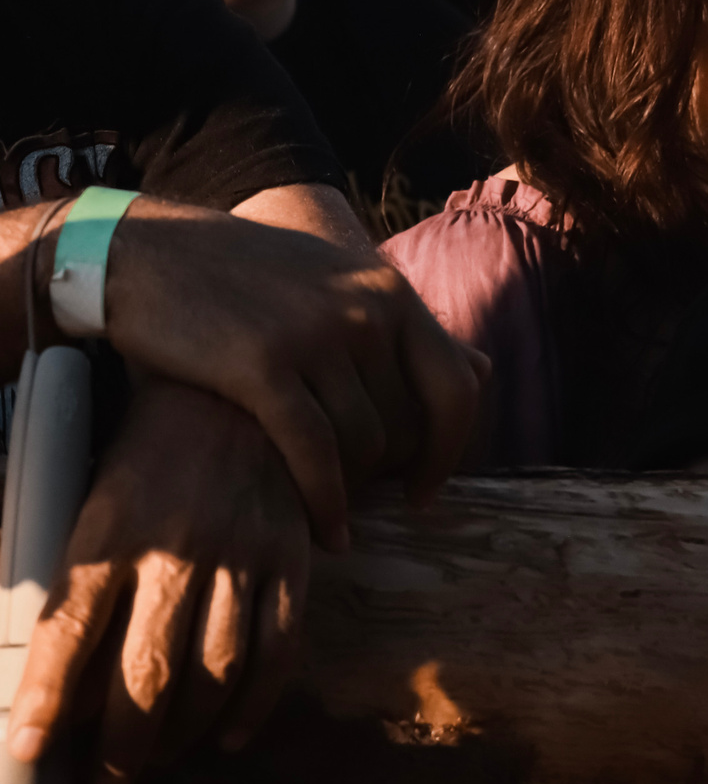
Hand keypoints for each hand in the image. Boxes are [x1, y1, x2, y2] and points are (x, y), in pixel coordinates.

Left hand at [7, 381, 310, 783]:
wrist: (236, 389)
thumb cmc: (150, 453)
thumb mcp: (93, 500)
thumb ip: (77, 579)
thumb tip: (57, 671)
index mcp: (110, 533)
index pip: (70, 633)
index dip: (47, 699)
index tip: (31, 751)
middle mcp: (174, 551)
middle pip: (146, 671)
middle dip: (121, 744)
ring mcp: (238, 557)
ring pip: (214, 671)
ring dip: (182, 734)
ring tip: (157, 762)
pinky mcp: (288, 558)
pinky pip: (278, 648)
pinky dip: (256, 704)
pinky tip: (231, 735)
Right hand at [88, 197, 484, 550]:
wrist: (145, 252)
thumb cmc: (243, 277)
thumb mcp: (338, 283)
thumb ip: (405, 329)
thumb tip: (486, 367)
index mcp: (391, 293)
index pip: (457, 386)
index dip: (452, 447)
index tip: (426, 487)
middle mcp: (366, 312)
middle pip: (408, 425)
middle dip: (388, 474)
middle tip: (360, 499)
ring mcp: (317, 336)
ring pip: (365, 444)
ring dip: (353, 489)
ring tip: (331, 507)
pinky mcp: (263, 366)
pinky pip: (316, 453)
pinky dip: (327, 502)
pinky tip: (326, 531)